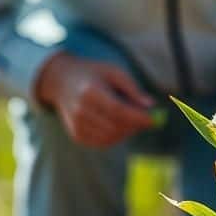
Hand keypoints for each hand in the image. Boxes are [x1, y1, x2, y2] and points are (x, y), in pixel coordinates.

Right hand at [34, 51, 156, 147]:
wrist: (62, 82)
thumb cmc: (94, 75)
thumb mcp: (114, 73)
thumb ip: (133, 89)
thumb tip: (151, 105)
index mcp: (90, 91)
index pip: (116, 110)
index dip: (136, 117)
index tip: (152, 120)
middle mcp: (80, 110)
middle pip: (114, 126)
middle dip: (134, 126)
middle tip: (147, 120)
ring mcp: (76, 125)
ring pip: (110, 138)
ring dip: (126, 132)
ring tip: (131, 119)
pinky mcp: (77, 136)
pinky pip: (102, 143)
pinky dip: (115, 137)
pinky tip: (118, 124)